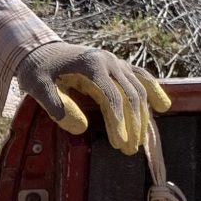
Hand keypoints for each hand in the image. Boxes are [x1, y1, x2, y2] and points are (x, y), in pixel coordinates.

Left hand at [16, 40, 169, 156]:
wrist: (39, 50)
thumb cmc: (37, 70)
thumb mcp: (37, 87)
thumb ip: (56, 106)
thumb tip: (81, 128)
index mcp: (91, 64)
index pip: (112, 96)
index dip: (117, 122)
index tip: (118, 144)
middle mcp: (108, 60)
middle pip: (130, 94)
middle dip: (132, 124)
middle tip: (129, 149)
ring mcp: (115, 62)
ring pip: (139, 88)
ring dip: (142, 116)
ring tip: (139, 142)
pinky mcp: (118, 66)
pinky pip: (141, 77)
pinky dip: (153, 90)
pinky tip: (163, 106)